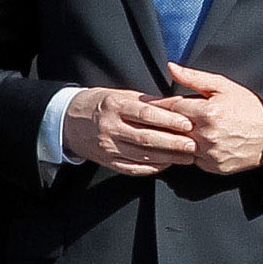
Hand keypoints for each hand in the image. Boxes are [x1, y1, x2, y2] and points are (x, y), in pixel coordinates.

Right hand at [61, 87, 195, 174]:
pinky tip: (168, 164)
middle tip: (194, 144)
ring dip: (168, 157)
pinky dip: (153, 168)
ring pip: (142, 155)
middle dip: (173, 142)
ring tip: (188, 156)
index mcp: (114, 106)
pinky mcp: (107, 161)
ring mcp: (107, 147)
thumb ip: (147, 102)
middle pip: (146, 138)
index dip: (169, 120)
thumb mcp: (121, 95)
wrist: (69, 121)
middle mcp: (109, 127)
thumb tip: (177, 105)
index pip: (145, 114)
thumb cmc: (102, 105)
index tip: (188, 123)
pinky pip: (133, 168)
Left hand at [157, 65, 262, 177]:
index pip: (168, 107)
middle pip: (168, 129)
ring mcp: (209, 153)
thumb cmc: (250, 109)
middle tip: (160, 118)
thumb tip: (171, 67)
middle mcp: (206, 135)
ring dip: (174, 138)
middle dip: (163, 122)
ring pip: (177, 146)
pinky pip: (191, 159)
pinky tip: (196, 143)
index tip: (152, 103)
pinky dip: (189, 151)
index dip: (158, 104)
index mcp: (207, 113)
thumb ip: (194, 77)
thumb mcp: (224, 87)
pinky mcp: (213, 167)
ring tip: (179, 130)